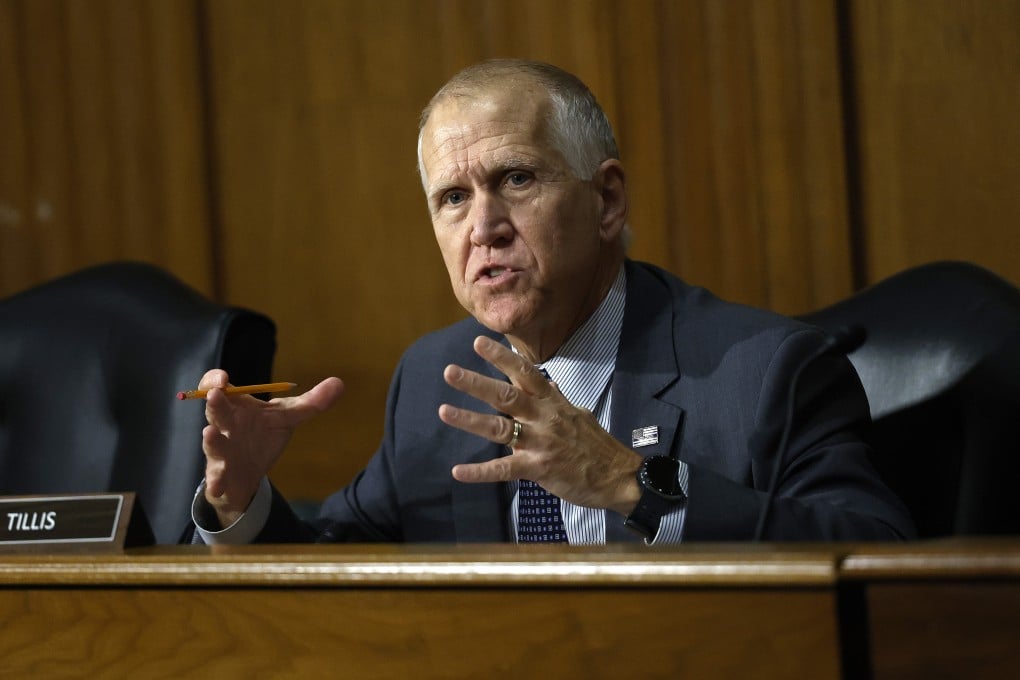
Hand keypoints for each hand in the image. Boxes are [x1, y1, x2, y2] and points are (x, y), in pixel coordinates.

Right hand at [199, 369, 343, 525]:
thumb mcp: (287, 419)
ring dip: (211, 440)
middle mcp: (223, 427)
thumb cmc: (262, 437)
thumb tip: (339, 383)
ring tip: (210, 433)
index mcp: (236, 407)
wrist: (249, 476)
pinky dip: (216, 483)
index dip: (215, 380)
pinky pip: (215, 480)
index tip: (224, 378)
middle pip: (215, 413)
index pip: (215, 386)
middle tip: (215, 394)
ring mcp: (220, 452)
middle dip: (215, 405)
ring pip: (212, 445)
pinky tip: (218, 487)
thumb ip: (311, 403)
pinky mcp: (221, 477)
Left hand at [439, 336, 641, 514]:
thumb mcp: (580, 415)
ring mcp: (540, 443)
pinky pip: (504, 469)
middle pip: (505, 395)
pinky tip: (458, 471)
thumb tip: (550, 386)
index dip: (501, 357)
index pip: (525, 373)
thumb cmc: (598, 446)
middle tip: (449, 371)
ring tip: (443, 411)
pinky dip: (480, 472)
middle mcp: (544, 418)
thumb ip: (559, 401)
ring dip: (469, 420)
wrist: (619, 477)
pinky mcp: (539, 469)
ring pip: (499, 428)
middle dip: (476, 383)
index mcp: (553, 402)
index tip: (478, 342)